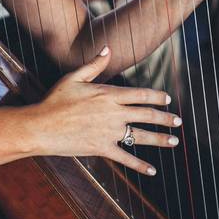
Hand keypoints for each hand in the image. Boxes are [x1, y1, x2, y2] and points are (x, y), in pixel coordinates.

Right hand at [29, 46, 180, 174]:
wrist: (40, 126)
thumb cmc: (55, 99)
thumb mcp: (74, 77)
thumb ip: (94, 64)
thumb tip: (108, 48)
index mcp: (109, 94)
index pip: (141, 94)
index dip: (157, 96)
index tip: (167, 99)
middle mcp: (114, 113)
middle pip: (147, 115)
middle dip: (165, 118)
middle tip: (178, 121)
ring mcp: (109, 132)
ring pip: (141, 136)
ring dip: (160, 139)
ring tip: (174, 141)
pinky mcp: (101, 148)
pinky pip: (125, 158)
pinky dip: (140, 165)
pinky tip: (152, 170)